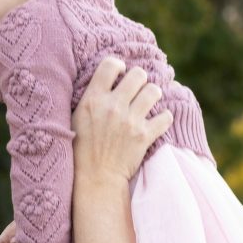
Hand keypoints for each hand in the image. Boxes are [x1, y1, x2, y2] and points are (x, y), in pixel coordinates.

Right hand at [72, 57, 173, 186]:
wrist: (96, 178)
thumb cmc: (82, 148)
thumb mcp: (76, 117)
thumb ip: (90, 97)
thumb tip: (104, 79)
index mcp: (93, 99)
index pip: (110, 64)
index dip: (118, 66)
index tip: (119, 74)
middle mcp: (113, 106)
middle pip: (138, 74)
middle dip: (139, 79)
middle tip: (136, 89)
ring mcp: (131, 121)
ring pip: (154, 91)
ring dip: (153, 95)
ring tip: (147, 101)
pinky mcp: (144, 136)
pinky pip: (166, 117)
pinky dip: (164, 118)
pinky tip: (157, 121)